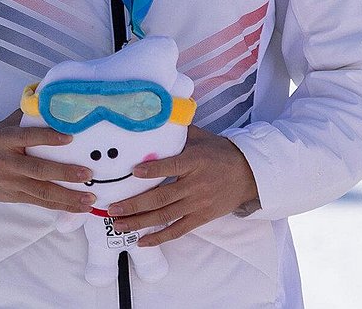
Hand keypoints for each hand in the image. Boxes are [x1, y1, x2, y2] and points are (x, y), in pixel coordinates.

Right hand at [0, 110, 95, 211]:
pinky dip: (61, 205)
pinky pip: (41, 202)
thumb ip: (26, 116)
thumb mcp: (4, 126)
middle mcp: (8, 162)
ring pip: (42, 191)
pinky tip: (78, 207)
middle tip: (87, 173)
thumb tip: (49, 98)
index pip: (28, 137)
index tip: (69, 137)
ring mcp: (11, 182)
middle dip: (64, 173)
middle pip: (38, 169)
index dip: (48, 137)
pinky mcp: (15, 197)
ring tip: (90, 197)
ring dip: (68, 196)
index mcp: (5, 140)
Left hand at [108, 125, 259, 245]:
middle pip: (162, 197)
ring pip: (165, 216)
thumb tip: (152, 120)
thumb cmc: (219, 152)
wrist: (249, 174)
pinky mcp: (202, 217)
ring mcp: (198, 204)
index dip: (153, 170)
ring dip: (140, 222)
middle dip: (135, 204)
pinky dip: (160, 237)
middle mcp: (195, 185)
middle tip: (112, 208)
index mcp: (194, 162)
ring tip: (119, 224)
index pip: (172, 166)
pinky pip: (179, 230)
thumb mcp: (200, 138)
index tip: (133, 172)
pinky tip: (142, 241)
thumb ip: (177, 133)